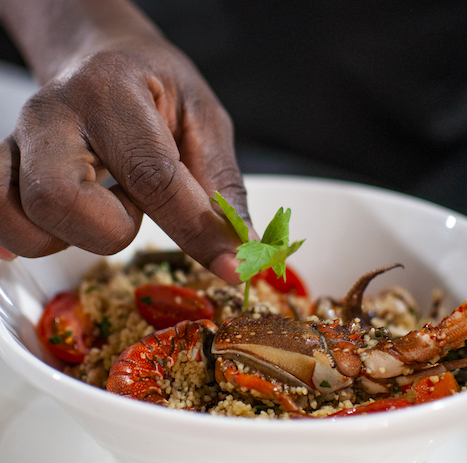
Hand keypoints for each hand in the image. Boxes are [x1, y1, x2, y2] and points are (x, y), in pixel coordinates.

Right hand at [0, 1, 253, 283]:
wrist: (101, 57)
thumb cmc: (156, 86)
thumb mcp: (204, 121)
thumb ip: (220, 185)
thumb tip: (240, 249)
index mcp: (113, 92)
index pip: (153, 177)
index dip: (196, 231)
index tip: (230, 268)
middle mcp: (54, 113)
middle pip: (61, 201)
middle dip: (111, 229)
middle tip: (132, 207)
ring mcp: (20, 139)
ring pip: (22, 221)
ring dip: (73, 235)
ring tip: (102, 205)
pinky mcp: (4, 163)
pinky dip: (26, 237)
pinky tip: (62, 225)